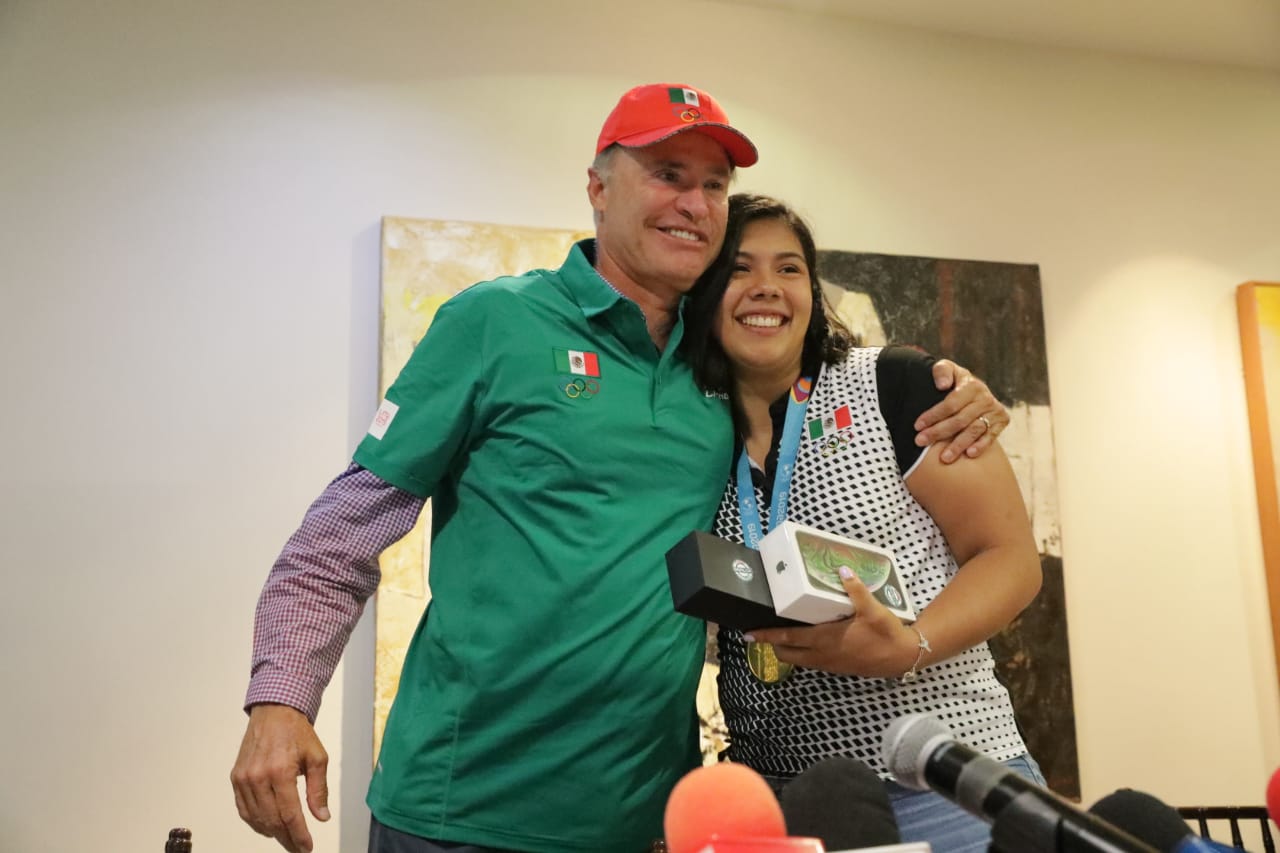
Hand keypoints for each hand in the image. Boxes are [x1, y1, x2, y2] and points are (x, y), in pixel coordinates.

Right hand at [231, 704, 329, 852]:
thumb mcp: (317, 757)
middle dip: (287, 838)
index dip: (299, 835)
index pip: (289, 814)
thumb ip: (319, 789)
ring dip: (272, 832)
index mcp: (280, 771)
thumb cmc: (297, 732)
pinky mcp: (236, 778)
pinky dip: (255, 822)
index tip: (306, 847)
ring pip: (256, 818)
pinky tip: (268, 826)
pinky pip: (244, 809)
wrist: (274, 712)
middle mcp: (258, 776)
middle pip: (272, 819)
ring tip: (287, 838)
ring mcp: (243, 778)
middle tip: (298, 847)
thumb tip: (321, 816)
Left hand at [745, 570, 917, 677]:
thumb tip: (842, 570)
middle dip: (772, 646)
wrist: (903, 657)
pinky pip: (812, 661)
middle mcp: (823, 654)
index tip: (748, 634)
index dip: (766, 636)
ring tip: (779, 636)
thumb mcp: (873, 609)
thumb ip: (856, 590)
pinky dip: (802, 653)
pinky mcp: (838, 667)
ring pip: (800, 660)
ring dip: (787, 650)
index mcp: (825, 639)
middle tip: (761, 634)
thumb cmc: (886, 633)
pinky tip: (806, 642)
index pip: (788, 639)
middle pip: (788, 654)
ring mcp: (830, 663)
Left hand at [916, 359, 1008, 462]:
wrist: (974, 390)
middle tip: (921, 442)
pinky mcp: (1002, 421)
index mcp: (971, 385)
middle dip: (939, 432)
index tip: (917, 426)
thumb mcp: (946, 369)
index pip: (950, 404)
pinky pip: (991, 436)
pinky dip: (981, 445)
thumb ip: (942, 371)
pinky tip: (969, 454)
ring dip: (958, 445)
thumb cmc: (953, 381)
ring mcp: (994, 410)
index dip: (933, 415)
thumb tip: (942, 385)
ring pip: (974, 430)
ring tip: (944, 458)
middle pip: (960, 420)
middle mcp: (985, 397)